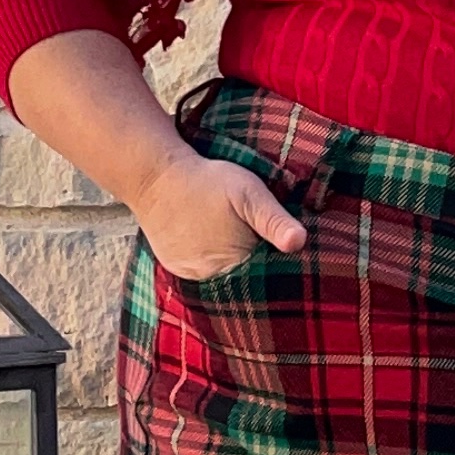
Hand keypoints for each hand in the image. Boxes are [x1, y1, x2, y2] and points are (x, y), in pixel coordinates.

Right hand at [134, 142, 305, 282]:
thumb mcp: (249, 193)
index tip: (271, 238)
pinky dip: (207, 257)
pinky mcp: (175, 266)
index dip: (272, 256)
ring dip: (229, 260)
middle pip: (243, 275)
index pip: (265, 273)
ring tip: (225, 231)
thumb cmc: (207, 181)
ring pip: (221, 273)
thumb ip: (274, 220)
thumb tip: (299, 243)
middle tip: (244, 228)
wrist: (155, 177)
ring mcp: (190, 274)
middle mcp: (211, 278)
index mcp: (235, 264)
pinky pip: (199, 268)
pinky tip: (208, 236)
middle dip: (252, 259)